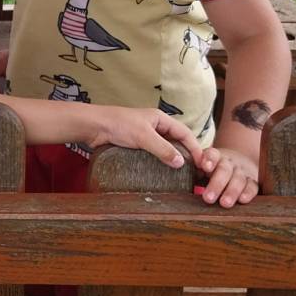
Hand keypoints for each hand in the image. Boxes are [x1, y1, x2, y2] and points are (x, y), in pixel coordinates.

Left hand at [82, 106, 203, 170]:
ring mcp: (144, 136)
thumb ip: (162, 148)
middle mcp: (154, 127)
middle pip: (176, 141)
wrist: (93, 126)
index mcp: (160, 119)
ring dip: (172, 160)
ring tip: (181, 176)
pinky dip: (158, 162)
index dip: (195, 148)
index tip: (203, 163)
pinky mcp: (135, 145)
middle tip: (194, 172)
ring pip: (164, 149)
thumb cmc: (117, 125)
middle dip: (186, 155)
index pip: (184, 133)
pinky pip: (152, 154)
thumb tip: (180, 163)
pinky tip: (161, 173)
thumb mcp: (143, 136)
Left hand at [196, 146, 258, 206]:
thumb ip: (193, 173)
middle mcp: (229, 162)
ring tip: (224, 203)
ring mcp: (242, 171)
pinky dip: (248, 193)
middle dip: (216, 184)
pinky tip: (243, 200)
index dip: (208, 160)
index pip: (212, 154)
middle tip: (208, 198)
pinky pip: (252, 186)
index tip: (204, 167)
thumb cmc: (213, 169)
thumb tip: (175, 183)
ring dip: (231, 191)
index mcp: (214, 157)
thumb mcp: (203, 168)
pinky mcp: (253, 180)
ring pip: (238, 179)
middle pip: (224, 170)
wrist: (240, 162)